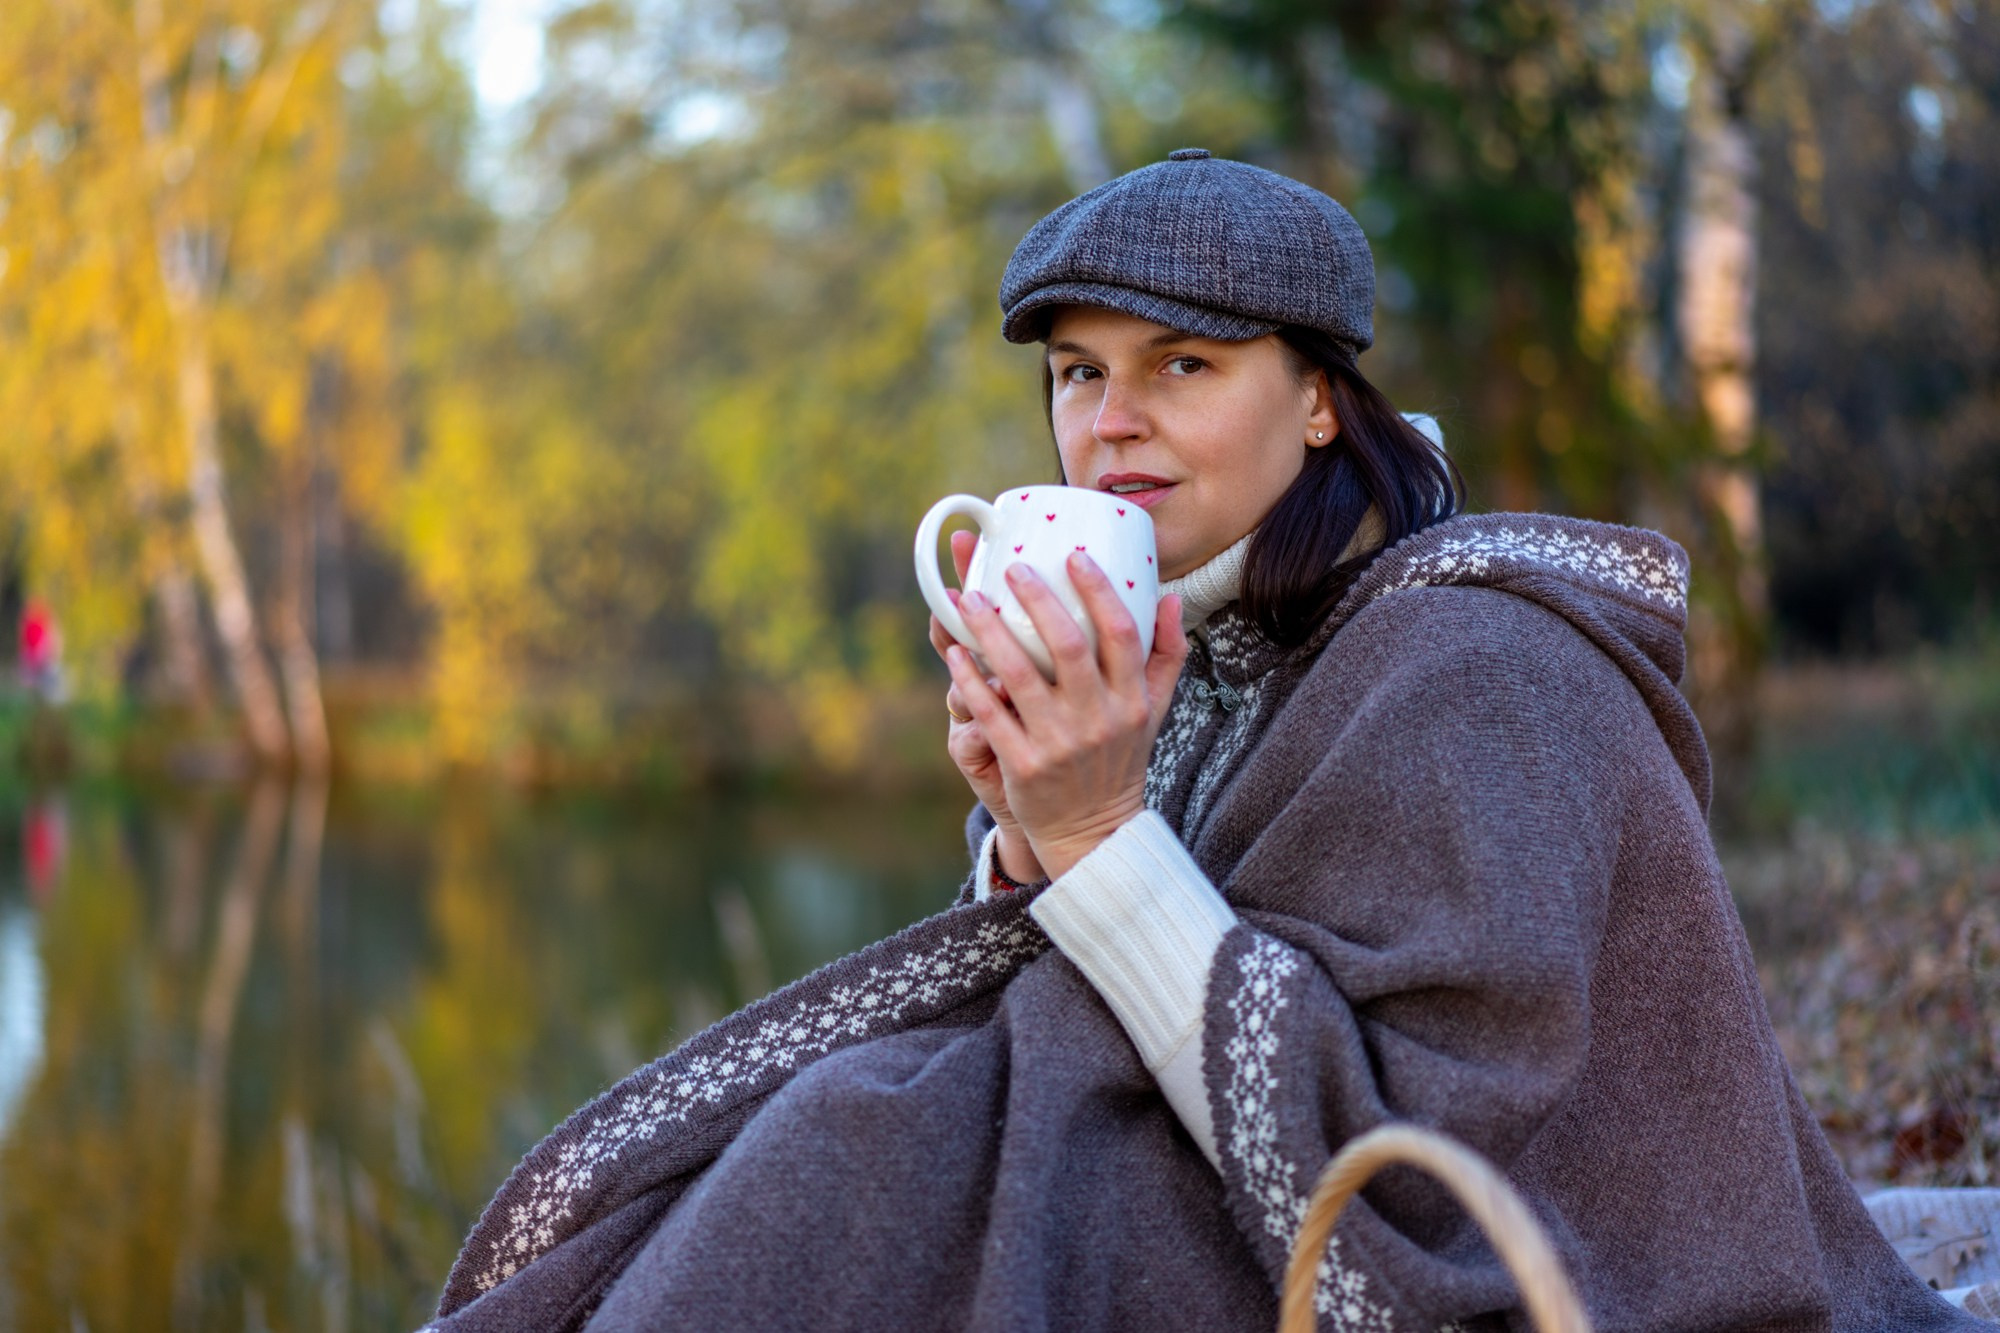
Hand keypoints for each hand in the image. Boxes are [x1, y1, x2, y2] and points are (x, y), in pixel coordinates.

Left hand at [943, 551, 1187, 879]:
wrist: (1093, 831)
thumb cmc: (1119, 759)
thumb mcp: (1153, 710)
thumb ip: (1166, 653)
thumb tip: (1170, 596)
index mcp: (1132, 700)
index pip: (1122, 634)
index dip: (1098, 591)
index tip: (1074, 556)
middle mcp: (1099, 719)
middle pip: (1069, 646)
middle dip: (1037, 601)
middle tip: (1011, 567)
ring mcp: (1059, 744)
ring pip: (1021, 676)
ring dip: (991, 633)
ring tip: (967, 598)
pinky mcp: (1023, 765)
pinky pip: (991, 715)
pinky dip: (970, 681)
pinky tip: (955, 653)